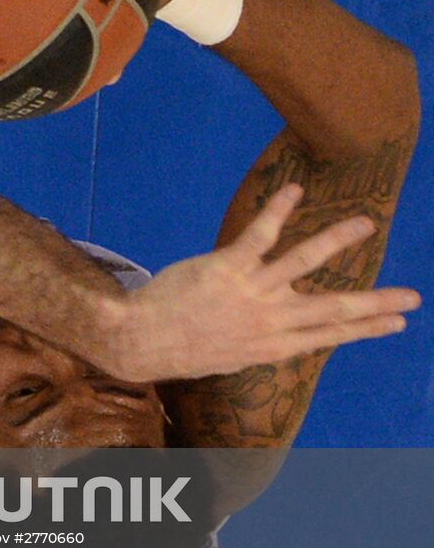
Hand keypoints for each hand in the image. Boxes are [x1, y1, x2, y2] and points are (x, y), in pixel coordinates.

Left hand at [105, 184, 418, 380]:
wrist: (140, 341)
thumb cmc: (180, 347)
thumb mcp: (228, 357)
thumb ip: (258, 343)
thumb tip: (280, 334)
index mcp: (271, 346)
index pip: (329, 337)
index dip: (365, 329)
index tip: (397, 323)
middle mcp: (269, 322)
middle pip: (332, 310)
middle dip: (375, 302)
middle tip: (413, 297)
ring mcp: (249, 294)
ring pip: (303, 263)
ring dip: (337, 241)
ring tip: (365, 223)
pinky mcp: (226, 268)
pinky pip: (259, 236)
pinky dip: (277, 211)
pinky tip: (294, 190)